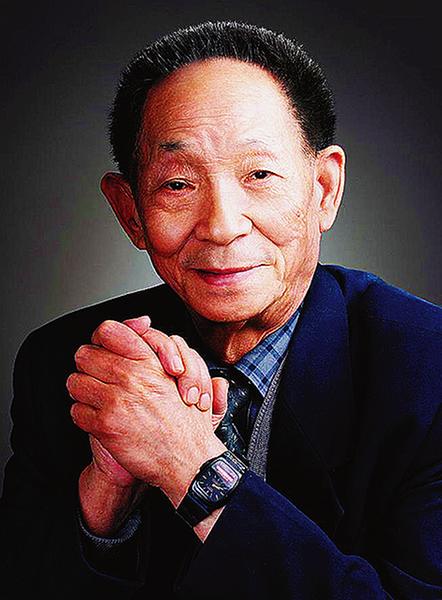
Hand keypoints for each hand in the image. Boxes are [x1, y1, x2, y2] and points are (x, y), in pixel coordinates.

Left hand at [67, 319, 226, 505]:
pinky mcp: (105, 425)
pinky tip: (99, 420)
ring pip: (75, 382)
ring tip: (97, 400)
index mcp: (148, 361)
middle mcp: (131, 377)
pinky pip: (76, 411)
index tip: (102, 350)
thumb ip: (158, 346)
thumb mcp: (183, 373)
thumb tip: (141, 321)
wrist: (188, 458)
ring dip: (83, 391)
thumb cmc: (187, 421)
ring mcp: (116, 400)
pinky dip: (84, 416)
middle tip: (97, 377)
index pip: (108, 331)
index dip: (100, 340)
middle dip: (88, 366)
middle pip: (85, 355)